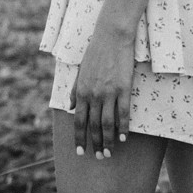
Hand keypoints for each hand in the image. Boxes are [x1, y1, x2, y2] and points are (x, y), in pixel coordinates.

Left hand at [71, 21, 137, 158]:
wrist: (112, 36)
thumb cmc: (95, 52)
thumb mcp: (80, 70)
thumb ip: (74, 90)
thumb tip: (69, 107)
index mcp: (81, 91)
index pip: (79, 120)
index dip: (79, 137)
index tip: (80, 151)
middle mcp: (93, 95)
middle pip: (92, 126)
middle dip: (94, 143)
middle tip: (99, 157)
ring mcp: (109, 93)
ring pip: (107, 124)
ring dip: (108, 141)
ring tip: (110, 152)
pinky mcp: (123, 89)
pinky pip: (123, 113)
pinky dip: (123, 128)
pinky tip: (123, 138)